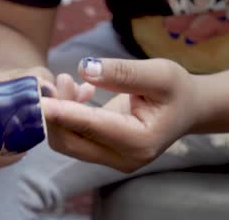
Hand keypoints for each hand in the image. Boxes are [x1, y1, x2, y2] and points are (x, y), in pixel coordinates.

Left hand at [42, 58, 198, 172]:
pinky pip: (73, 137)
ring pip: (67, 141)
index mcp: (141, 142)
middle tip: (58, 78)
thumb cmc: (177, 90)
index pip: (93, 128)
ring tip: (69, 81)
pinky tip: (82, 92)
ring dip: (59, 112)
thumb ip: (122, 73)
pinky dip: (67, 115)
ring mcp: (112, 159)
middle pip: (72, 142)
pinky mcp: (102, 153)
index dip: (65, 113)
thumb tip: (84, 68)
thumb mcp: (159, 74)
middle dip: (56, 112)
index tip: (41, 101)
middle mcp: (124, 158)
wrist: (187, 108)